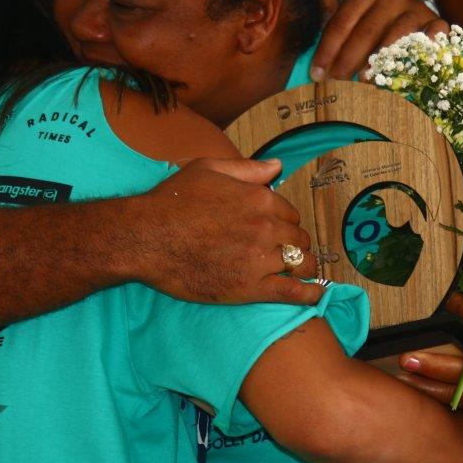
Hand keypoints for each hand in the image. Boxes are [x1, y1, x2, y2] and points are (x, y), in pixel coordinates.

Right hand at [132, 158, 322, 305]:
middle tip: (285, 252)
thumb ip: (247, 168)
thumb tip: (277, 166)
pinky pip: (290, 292)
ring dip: (304, 267)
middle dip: (294, 244)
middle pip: (298, 239)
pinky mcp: (250, 288)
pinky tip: (315, 296)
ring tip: (303, 273)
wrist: (146, 237)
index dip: (284, 222)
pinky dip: (308, 295)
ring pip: (300, 264)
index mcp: (260, 198)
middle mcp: (266, 227)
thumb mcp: (208, 169)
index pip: (290, 213)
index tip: (275, 230)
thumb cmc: (172, 201)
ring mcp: (260, 259)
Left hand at [314, 0, 447, 79]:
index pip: (342, 22)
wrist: (403, 10)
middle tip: (337, 83)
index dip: (327, 49)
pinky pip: (435, 31)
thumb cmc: (365, 16)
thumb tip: (300, 15)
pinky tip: (417, 61)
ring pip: (396, 35)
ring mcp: (415, 7)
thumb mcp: (341, 5)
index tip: (317, 74)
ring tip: (364, 81)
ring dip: (380, 60)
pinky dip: (429, 43)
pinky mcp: (435, 20)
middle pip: (367, 31)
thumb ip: (323, 8)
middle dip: (348, 59)